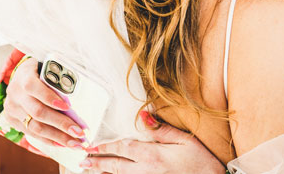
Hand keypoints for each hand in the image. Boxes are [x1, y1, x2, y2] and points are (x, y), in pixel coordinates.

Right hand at [2, 56, 85, 147]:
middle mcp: (15, 93)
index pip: (33, 87)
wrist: (21, 76)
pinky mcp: (12, 120)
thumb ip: (60, 78)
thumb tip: (82, 94)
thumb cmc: (42, 70)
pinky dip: (49, 139)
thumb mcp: (49, 67)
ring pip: (35, 127)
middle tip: (80, 132)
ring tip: (75, 143)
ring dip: (58, 136)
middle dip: (61, 123)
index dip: (49, 97)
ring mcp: (12, 108)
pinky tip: (63, 143)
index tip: (68, 107)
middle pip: (38, 112)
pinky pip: (31, 133)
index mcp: (23, 75)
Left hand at [82, 112, 225, 173]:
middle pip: (115, 166)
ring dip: (103, 173)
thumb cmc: (201, 162)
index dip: (105, 146)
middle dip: (98, 162)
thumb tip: (144, 114)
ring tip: (89, 170)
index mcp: (152, 155)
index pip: (122, 149)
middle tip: (82, 160)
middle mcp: (145, 171)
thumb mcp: (185, 140)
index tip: (92, 144)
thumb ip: (161, 129)